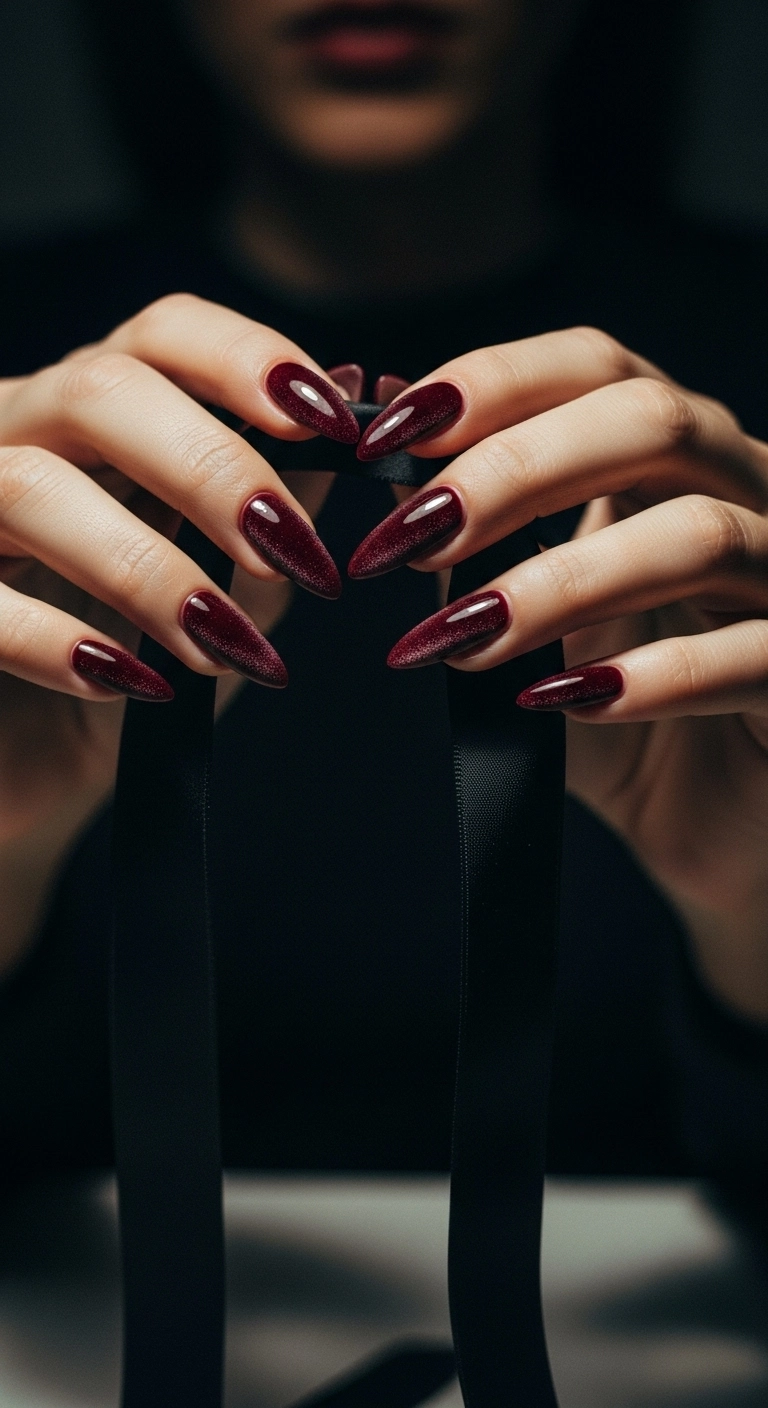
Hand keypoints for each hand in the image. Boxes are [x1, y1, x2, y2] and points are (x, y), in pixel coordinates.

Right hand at [0, 294, 352, 971]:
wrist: (22, 765)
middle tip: (290, 551)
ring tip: (224, 641)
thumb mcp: (215, 579)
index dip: (249, 359)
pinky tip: (127, 682)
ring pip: (32, 486)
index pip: (163, 334)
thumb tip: (356, 395)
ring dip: (147, 565)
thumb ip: (273, 499)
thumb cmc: (123, 660)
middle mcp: (16, 436)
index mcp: (93, 415)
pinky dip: (57, 640)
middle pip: (101, 388)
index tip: (334, 420)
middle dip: (212, 466)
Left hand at [350, 328, 767, 1021]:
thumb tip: (380, 435)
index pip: (596, 367)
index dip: (490, 384)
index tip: (384, 440)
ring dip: (561, 581)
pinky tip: (566, 702)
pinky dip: (651, 677)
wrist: (715, 826)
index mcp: (676, 459)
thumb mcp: (535, 619)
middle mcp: (747, 492)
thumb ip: (474, 537)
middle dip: (513, 468)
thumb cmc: (622, 712)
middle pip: (651, 419)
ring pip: (697, 534)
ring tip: (463, 637)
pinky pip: (751, 656)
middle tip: (411, 535)